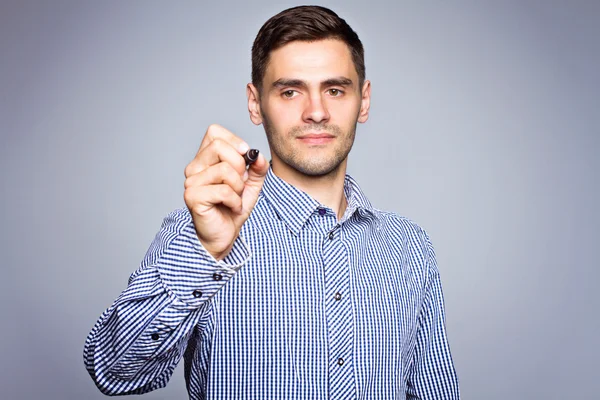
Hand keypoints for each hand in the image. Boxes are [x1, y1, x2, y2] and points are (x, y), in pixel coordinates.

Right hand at [183, 124, 268, 259]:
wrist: (223, 236)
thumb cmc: (232, 209)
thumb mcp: (251, 185)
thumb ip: (257, 168)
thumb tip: (258, 155)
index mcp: (205, 159)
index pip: (214, 132)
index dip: (234, 141)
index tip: (245, 157)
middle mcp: (194, 167)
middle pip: (219, 146)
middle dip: (240, 165)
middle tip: (240, 184)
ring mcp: (191, 182)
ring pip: (224, 170)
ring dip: (238, 188)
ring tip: (235, 199)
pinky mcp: (193, 196)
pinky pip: (223, 190)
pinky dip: (235, 201)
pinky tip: (231, 207)